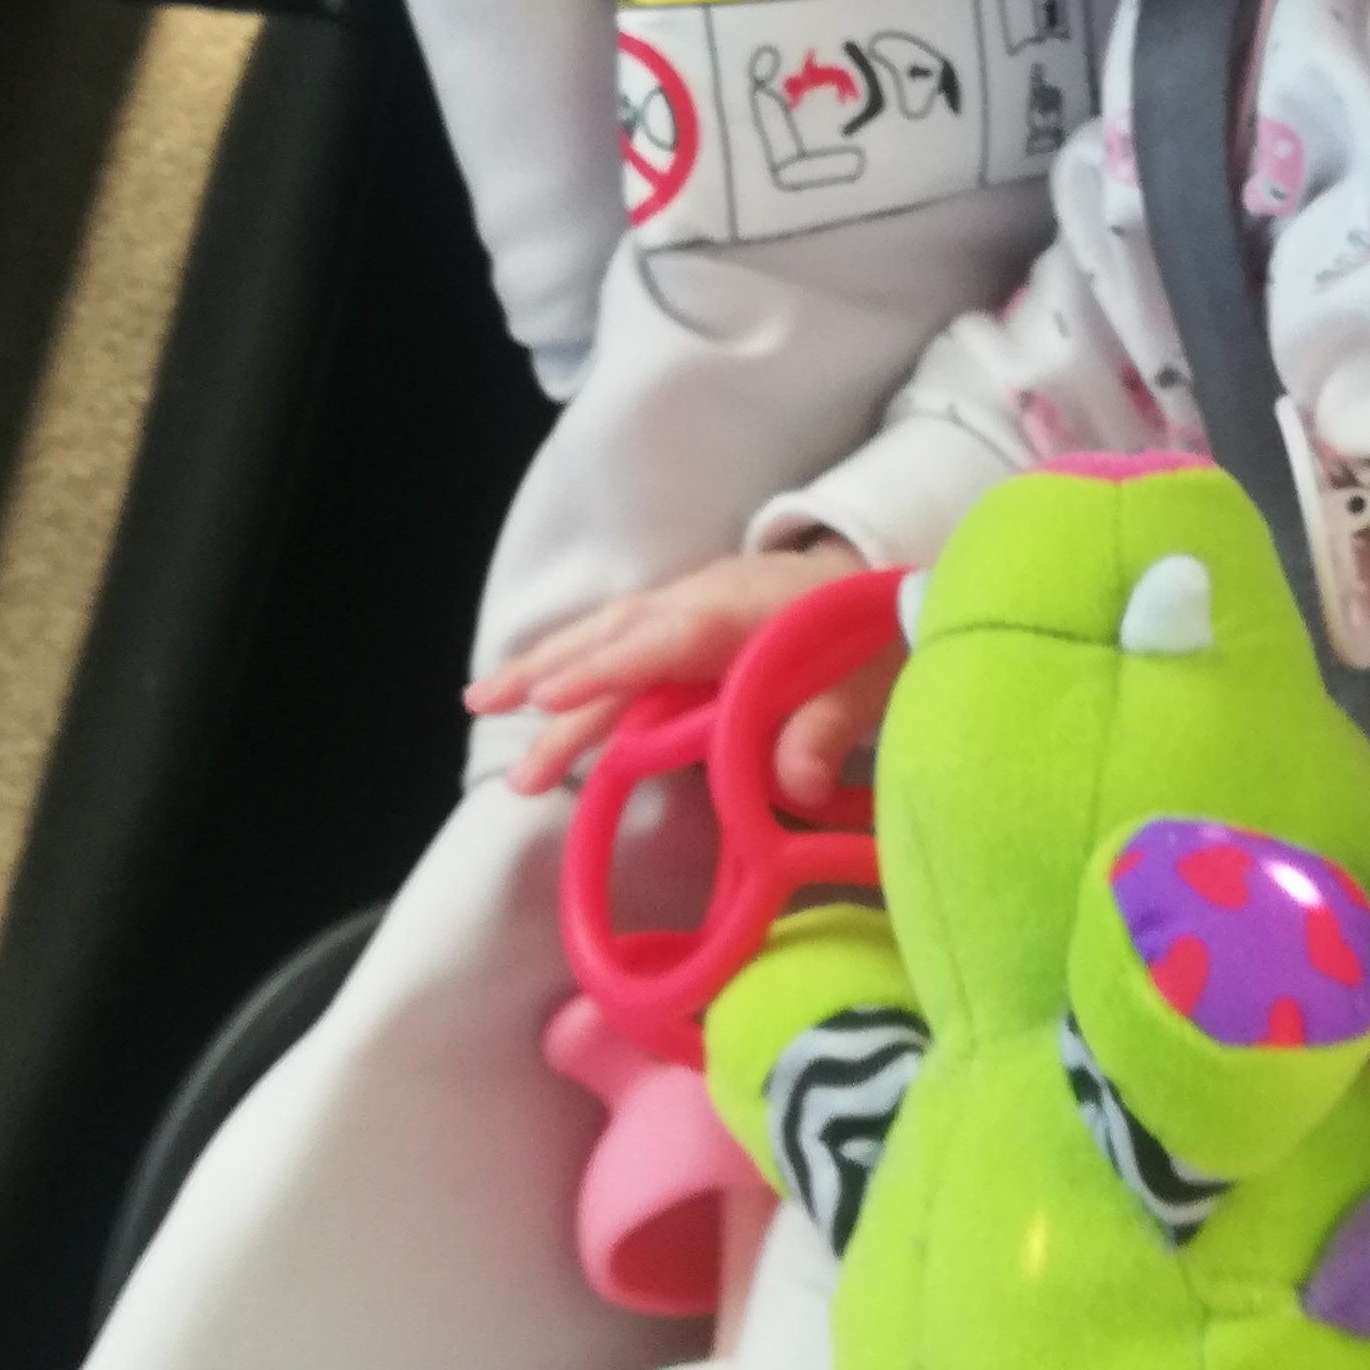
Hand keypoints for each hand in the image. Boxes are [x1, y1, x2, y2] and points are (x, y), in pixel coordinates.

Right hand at [465, 534, 894, 798]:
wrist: (887, 584)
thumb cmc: (871, 640)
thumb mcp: (864, 689)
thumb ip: (824, 732)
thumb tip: (792, 786)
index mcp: (740, 616)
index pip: (660, 644)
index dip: (606, 673)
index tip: (549, 702)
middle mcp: (700, 601)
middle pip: (614, 637)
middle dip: (548, 675)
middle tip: (486, 716)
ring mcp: (687, 602)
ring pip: (605, 631)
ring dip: (544, 663)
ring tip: (482, 701)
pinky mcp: (685, 614)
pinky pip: (618, 635)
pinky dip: (573, 656)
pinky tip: (538, 685)